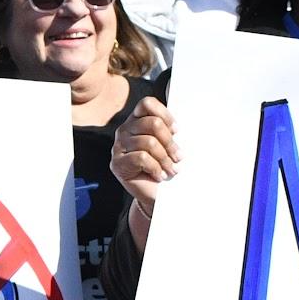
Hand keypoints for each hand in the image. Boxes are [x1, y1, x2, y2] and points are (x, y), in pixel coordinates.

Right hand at [111, 97, 179, 222]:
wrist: (155, 195)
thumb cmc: (164, 168)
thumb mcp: (169, 146)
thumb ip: (170, 131)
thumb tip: (181, 125)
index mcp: (136, 121)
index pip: (147, 104)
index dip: (165, 115)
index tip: (177, 131)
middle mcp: (124, 130)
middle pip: (152, 123)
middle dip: (170, 142)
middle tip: (179, 157)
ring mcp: (118, 147)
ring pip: (149, 142)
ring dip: (165, 159)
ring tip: (171, 170)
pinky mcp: (117, 163)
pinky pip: (142, 158)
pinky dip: (155, 168)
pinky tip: (159, 175)